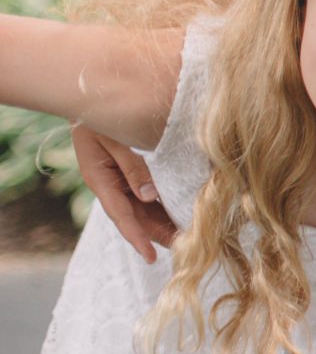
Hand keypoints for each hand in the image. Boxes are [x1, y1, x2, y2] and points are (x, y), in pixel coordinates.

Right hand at [71, 124, 177, 260]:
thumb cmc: (100, 113)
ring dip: (162, 222)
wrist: (90, 96)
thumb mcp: (113, 138)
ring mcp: (119, 179)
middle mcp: (110, 183)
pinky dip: (162, 204)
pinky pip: (146, 194)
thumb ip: (132, 166)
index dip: (136, 237)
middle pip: (135, 216)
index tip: (151, 257)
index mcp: (99, 178)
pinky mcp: (129, 172)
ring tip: (187, 237)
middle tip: (184, 249)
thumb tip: (149, 197)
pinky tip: (180, 211)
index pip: (120, 215)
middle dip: (157, 234)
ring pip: (143, 208)